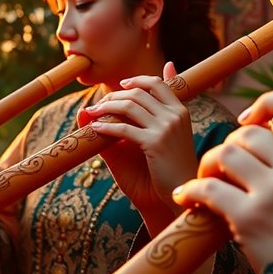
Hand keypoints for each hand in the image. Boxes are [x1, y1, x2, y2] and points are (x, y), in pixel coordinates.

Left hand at [84, 62, 197, 215]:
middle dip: (114, 96)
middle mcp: (175, 115)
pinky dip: (106, 127)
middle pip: (139, 93)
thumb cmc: (169, 168)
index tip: (121, 85)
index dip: (137, 80)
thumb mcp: (161, 136)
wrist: (180, 192)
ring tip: (92, 113)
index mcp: (180, 111)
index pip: (158, 83)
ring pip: (129, 106)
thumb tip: (143, 84)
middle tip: (98, 105)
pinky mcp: (155, 143)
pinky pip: (124, 128)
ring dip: (105, 107)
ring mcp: (166, 128)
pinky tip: (95, 129)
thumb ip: (147, 115)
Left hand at [172, 88, 272, 270]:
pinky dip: (194, 189)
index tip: (252, 117)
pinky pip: (210, 188)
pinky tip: (189, 196)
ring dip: (213, 162)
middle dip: (238, 142)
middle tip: (233, 161)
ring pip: (228, 152)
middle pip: (254, 131)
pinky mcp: (251, 217)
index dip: (268, 102)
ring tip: (210, 175)